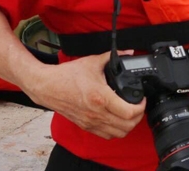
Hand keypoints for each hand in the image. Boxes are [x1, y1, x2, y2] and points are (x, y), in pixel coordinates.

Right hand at [23, 52, 145, 138]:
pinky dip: (115, 131)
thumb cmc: (67, 75)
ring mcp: (91, 122)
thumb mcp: (93, 62)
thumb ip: (113, 57)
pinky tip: (116, 119)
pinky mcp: (85, 126)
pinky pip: (106, 135)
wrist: (47, 87)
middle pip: (127, 126)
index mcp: (100, 97)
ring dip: (128, 126)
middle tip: (138, 106)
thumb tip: (128, 52)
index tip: (142, 99)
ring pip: (118, 134)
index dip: (141, 107)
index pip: (129, 112)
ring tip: (129, 113)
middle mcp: (96, 113)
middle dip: (138, 117)